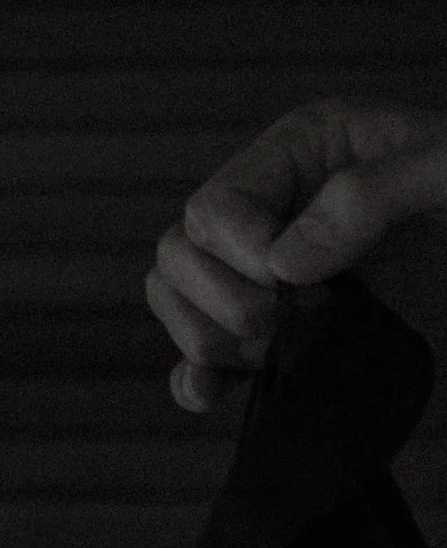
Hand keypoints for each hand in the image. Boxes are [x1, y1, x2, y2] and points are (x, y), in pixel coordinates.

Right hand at [148, 101, 446, 411]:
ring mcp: (282, 269)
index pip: (218, 207)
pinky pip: (210, 349)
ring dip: (205, 338)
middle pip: (182, 251)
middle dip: (219, 298)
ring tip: (270, 351)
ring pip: (178, 297)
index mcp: (307, 151)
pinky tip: (211, 396)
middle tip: (284, 322)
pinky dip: (197, 377)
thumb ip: (369, 198)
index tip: (297, 284)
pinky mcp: (295, 326)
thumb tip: (283, 262)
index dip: (240, 253)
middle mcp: (279, 205)